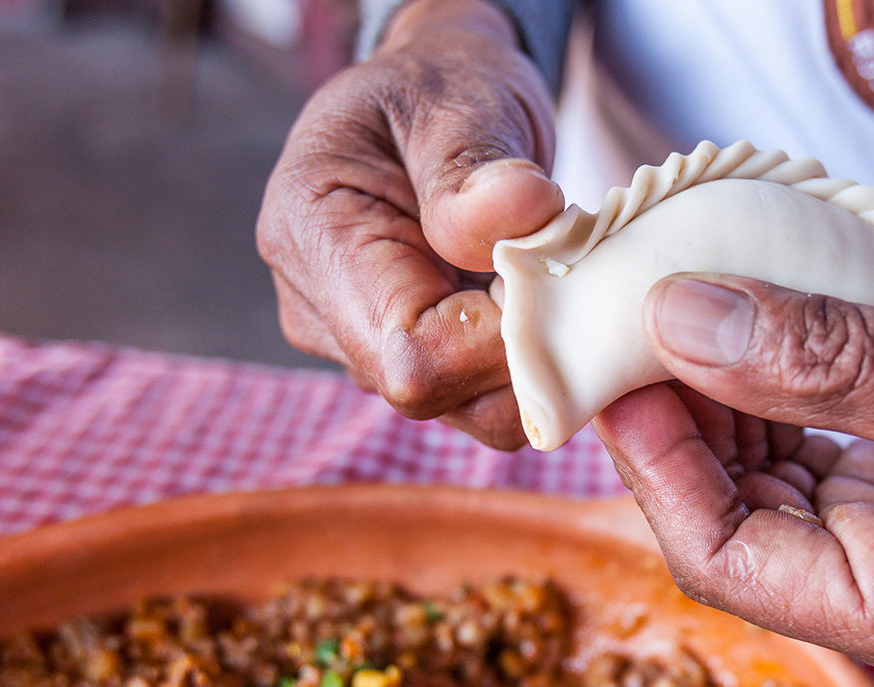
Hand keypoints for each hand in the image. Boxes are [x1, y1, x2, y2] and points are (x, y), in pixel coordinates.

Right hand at [257, 0, 561, 448]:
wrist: (436, 105)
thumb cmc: (440, 89)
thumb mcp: (457, 100)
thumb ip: (475, 163)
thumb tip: (518, 212)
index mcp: (311, 234)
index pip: (409, 351)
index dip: (498, 337)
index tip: (550, 272)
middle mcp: (319, 309)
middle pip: (436, 391)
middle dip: (519, 348)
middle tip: (562, 269)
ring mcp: (359, 348)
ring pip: (468, 409)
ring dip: (532, 359)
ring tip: (547, 278)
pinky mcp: (409, 365)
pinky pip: (483, 400)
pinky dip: (531, 365)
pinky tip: (538, 304)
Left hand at [595, 274, 873, 686]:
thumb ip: (825, 358)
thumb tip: (679, 320)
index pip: (729, 564)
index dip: (657, 466)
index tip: (618, 367)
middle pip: (735, 526)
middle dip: (678, 427)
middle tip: (633, 323)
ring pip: (764, 489)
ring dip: (719, 404)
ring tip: (681, 315)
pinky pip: (811, 459)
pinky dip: (771, 397)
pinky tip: (745, 335)